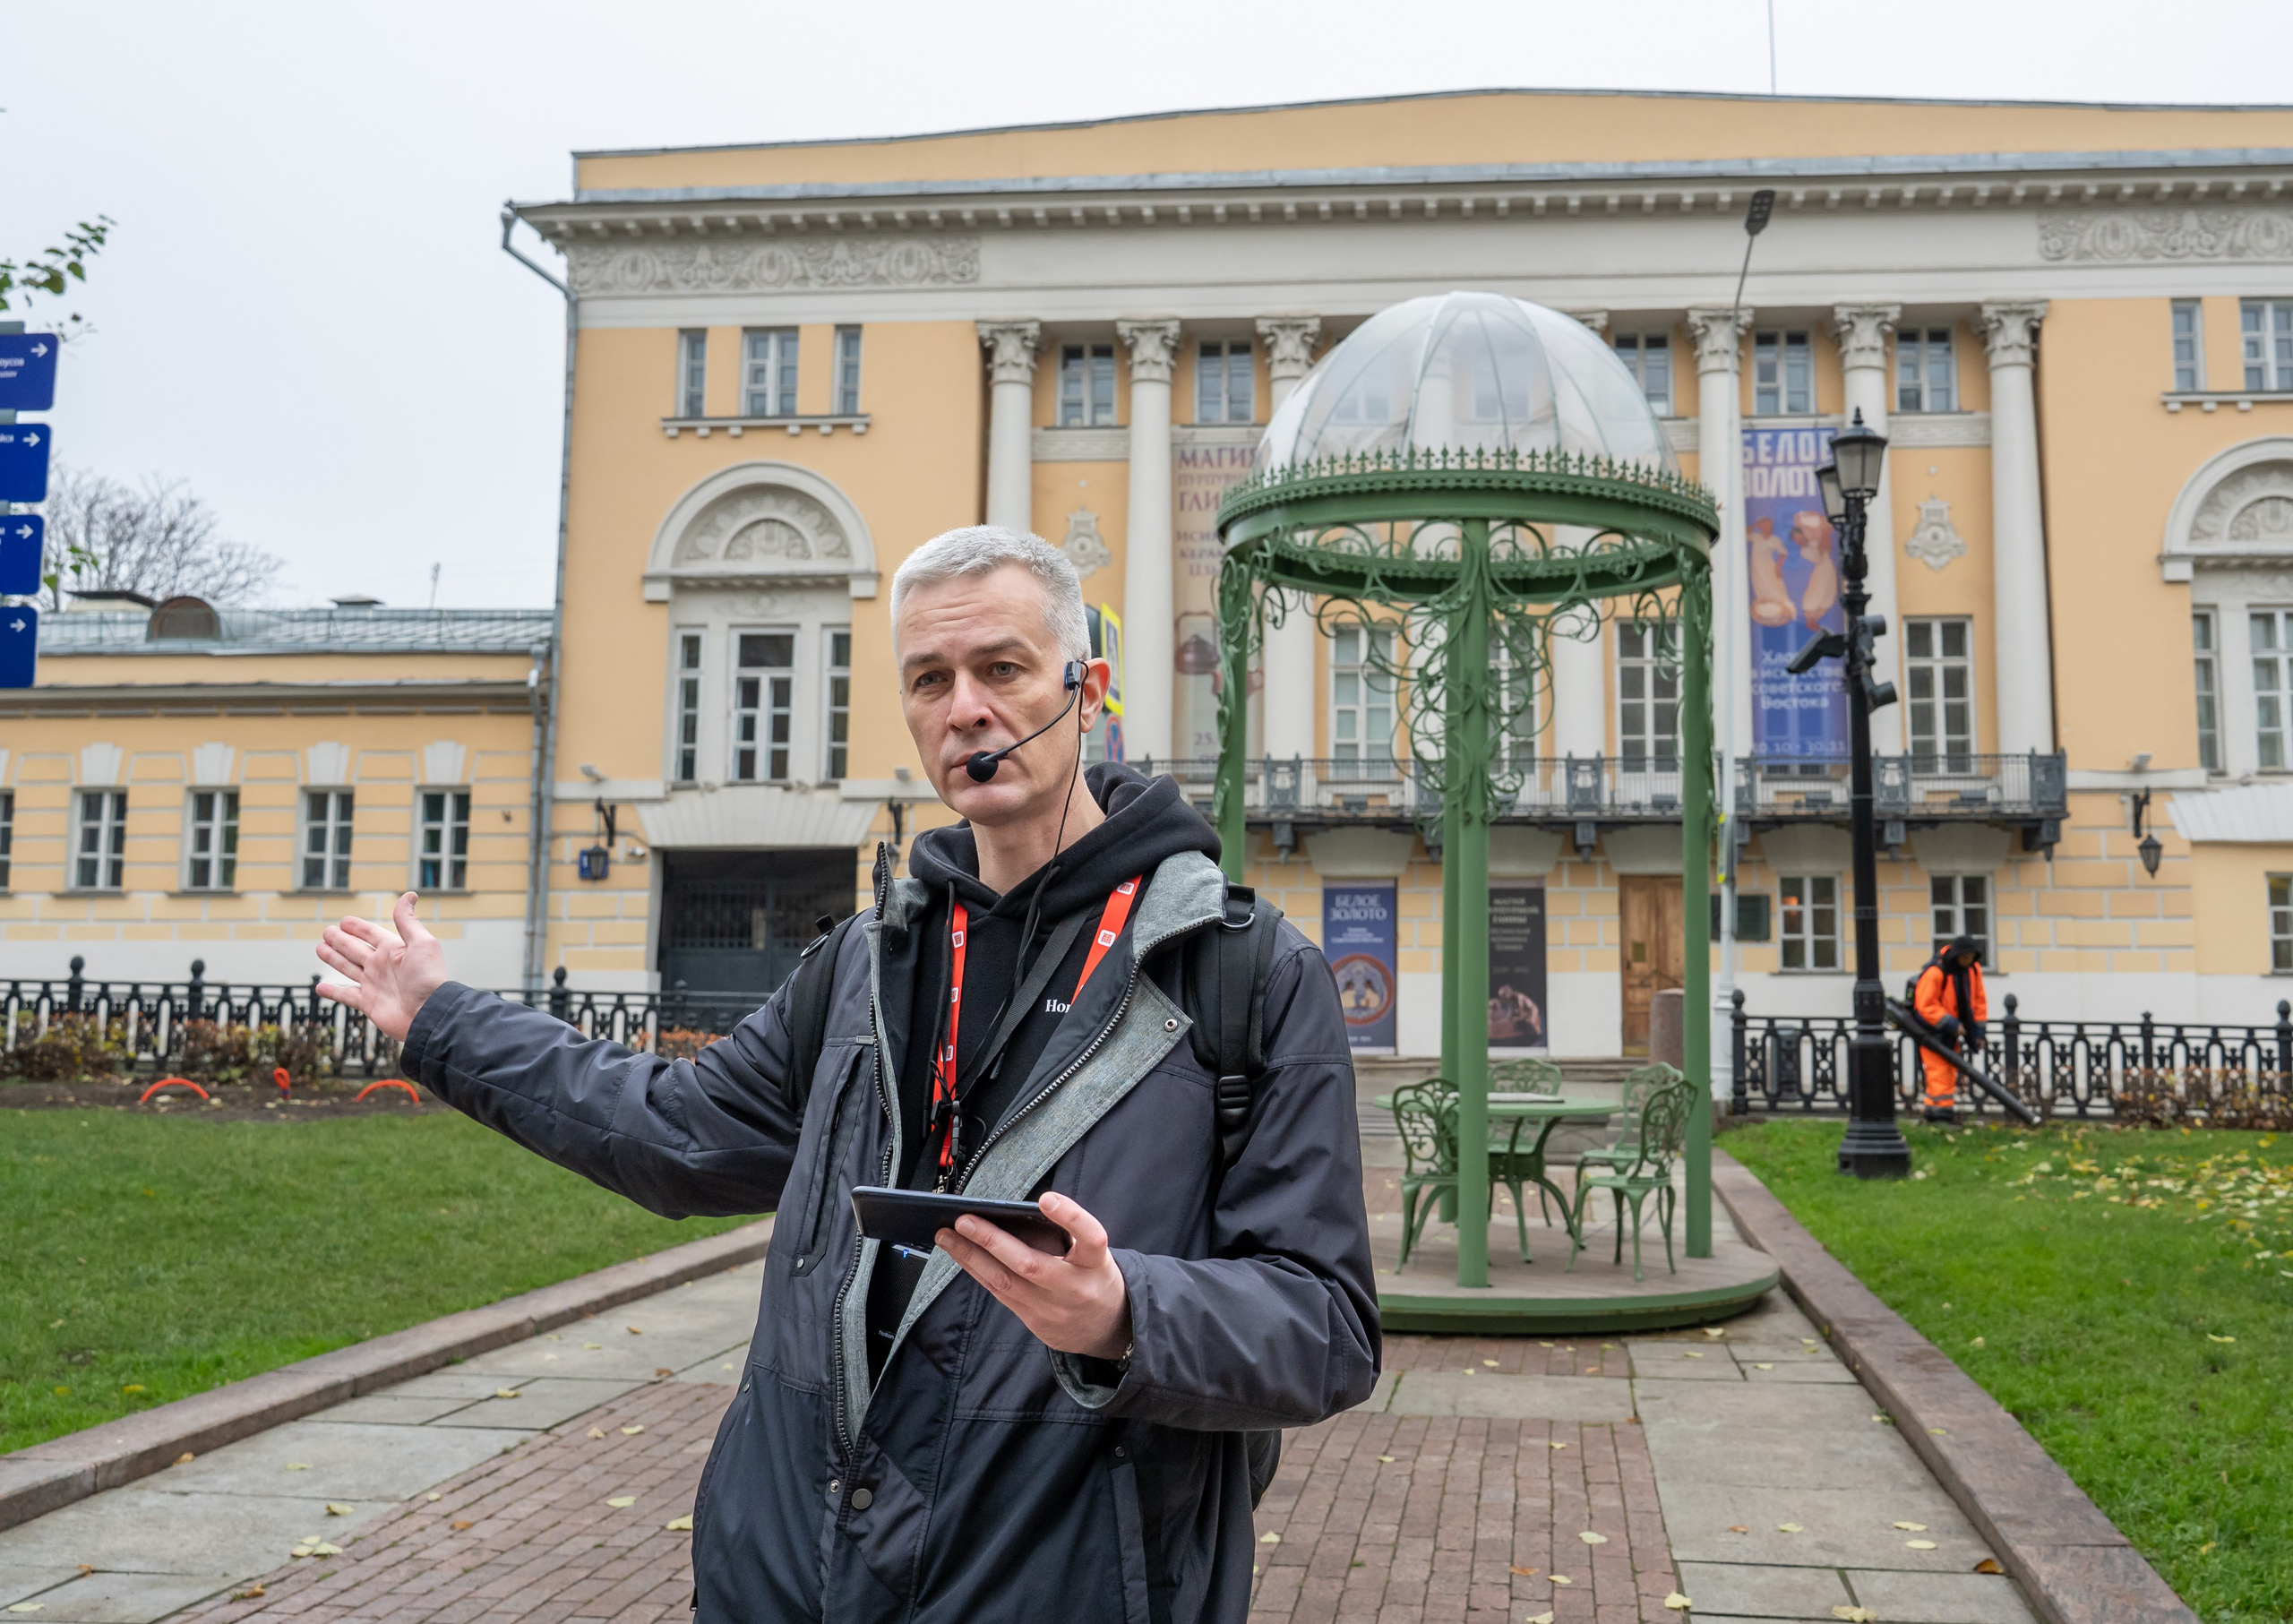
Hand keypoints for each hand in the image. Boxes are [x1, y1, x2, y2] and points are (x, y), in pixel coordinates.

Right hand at [315, 892, 448, 1042]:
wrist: (429, 1014)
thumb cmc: (428, 978)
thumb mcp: (421, 943)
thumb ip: (408, 921)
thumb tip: (410, 895)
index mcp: (393, 950)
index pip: (371, 934)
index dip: (357, 927)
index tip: (344, 921)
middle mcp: (382, 966)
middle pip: (355, 949)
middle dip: (340, 941)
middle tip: (326, 932)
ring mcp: (374, 985)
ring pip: (348, 968)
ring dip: (334, 959)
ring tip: (320, 948)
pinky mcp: (369, 1003)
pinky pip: (347, 996)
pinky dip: (333, 992)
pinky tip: (320, 987)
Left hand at [937, 1191, 1130, 1360]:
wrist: (1110, 1328)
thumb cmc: (1095, 1276)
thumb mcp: (1094, 1255)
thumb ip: (1068, 1235)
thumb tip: (1015, 1215)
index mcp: (1097, 1264)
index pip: (1090, 1238)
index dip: (1070, 1217)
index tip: (1046, 1198)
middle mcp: (1075, 1288)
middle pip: (1030, 1264)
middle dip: (991, 1240)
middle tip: (963, 1219)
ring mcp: (1052, 1309)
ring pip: (1004, 1282)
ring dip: (971, 1256)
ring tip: (946, 1235)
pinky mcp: (1035, 1322)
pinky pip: (1000, 1294)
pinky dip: (978, 1272)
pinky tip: (961, 1255)